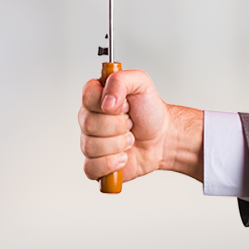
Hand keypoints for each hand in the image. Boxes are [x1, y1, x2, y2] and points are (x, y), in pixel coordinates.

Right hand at [78, 68, 203, 183]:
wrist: (161, 138)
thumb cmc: (149, 110)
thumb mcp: (141, 83)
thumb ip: (121, 80)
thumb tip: (107, 101)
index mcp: (96, 95)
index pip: (87, 96)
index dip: (111, 104)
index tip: (126, 104)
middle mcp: (89, 117)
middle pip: (88, 123)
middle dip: (118, 126)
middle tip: (130, 123)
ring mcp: (90, 141)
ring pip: (90, 146)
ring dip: (118, 145)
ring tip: (129, 140)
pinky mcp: (95, 163)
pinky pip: (90, 167)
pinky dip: (110, 164)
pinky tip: (123, 157)